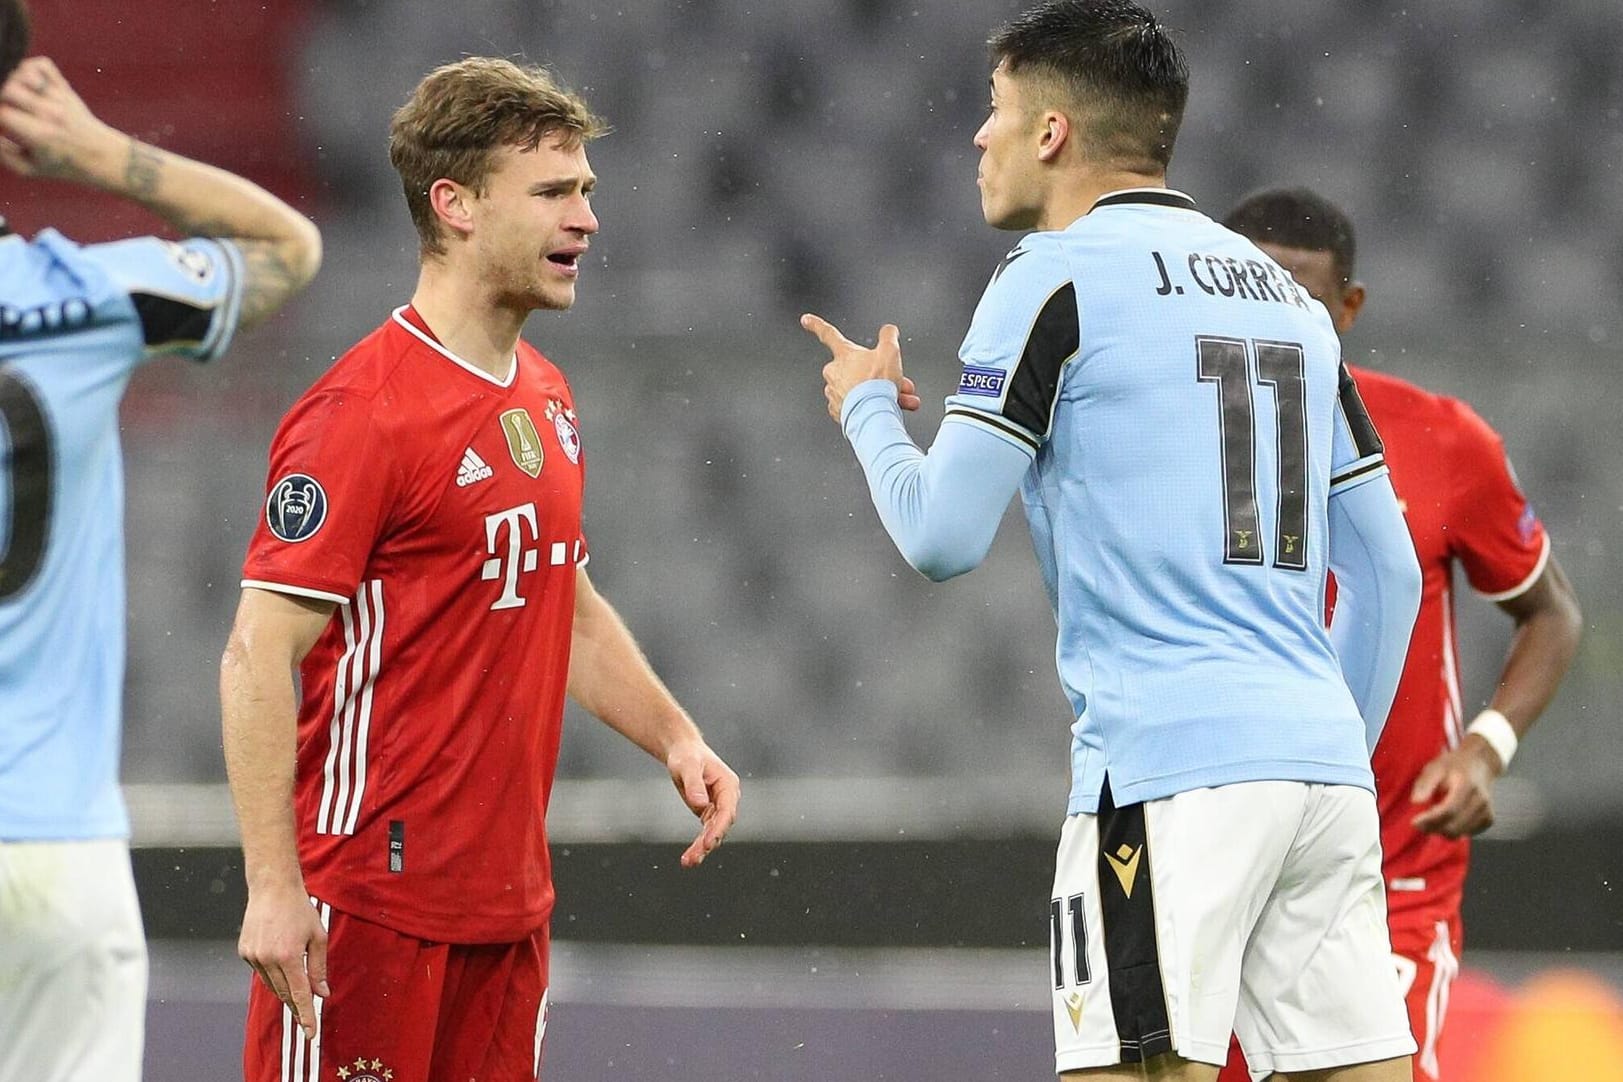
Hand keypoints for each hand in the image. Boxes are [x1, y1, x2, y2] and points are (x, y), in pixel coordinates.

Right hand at [0, 57, 122, 183]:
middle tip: (3, 105)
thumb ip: (3, 153)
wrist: (103, 155)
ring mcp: (59, 97)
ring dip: (11, 80)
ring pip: (24, 72)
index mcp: (40, 135)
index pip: (3, 113)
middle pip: (9, 88)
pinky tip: (27, 84)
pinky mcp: (65, 88)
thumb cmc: (63, 165)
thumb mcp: (29, 169)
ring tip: (14, 95)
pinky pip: (42, 65)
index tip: (0, 122)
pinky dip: (29, 68)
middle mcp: (50, 113)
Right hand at [238, 881, 329, 1039]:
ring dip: (284, 987)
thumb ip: (319, 968)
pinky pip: (261, 972)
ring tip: (295, 980)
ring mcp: (253, 956)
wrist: (272, 888)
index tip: (310, 1032)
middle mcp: (268, 959)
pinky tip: (279, 958)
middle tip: (307, 1013)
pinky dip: (272, 972)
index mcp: (289, 956)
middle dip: (297, 1004)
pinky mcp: (244, 952)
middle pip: (284, 993)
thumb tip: (322, 993)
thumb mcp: (318, 937)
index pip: (299, 994)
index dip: (306, 1015)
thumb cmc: (299, 909)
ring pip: (271, 984)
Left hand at [666, 737, 740, 866]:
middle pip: (721, 825)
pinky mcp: (707, 813)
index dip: (718, 828)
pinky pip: (705, 832)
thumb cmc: (687, 755)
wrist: (683, 751)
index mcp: (728, 785)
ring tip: (688, 862)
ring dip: (702, 849)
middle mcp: (727, 798)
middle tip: (694, 857)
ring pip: (713, 833)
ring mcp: (717, 807)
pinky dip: (698, 845)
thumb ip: (694, 784)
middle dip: (708, 842)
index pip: (727, 811)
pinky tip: (689, 858)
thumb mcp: (688, 766)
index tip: (708, 843)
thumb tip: (700, 804)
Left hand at [801, 313, 922, 420]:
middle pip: (857, 369)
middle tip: (895, 381)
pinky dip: (869, 407)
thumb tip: (889, 330)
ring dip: (878, 393)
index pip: (828, 334)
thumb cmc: (877, 385)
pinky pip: (855, 406)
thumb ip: (888, 336)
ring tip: (896, 399)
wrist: (873, 415)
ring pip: (860, 390)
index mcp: (844, 355)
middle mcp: (834, 374)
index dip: (817, 324)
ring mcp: (834, 394)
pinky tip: (882, 409)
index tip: (806, 320)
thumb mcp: (890, 352)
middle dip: (878, 375)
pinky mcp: (839, 413)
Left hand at [1409, 734, 1502, 836]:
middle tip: (1419, 823)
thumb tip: (1416, 802)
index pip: (1449, 810)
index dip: (1431, 820)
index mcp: (1467, 785)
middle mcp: (1480, 800)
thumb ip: (1425, 784)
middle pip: (1454, 826)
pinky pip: (1467, 833)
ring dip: (1442, 830)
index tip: (1414, 822)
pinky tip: (1448, 818)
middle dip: (1433, 828)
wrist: (1480, 764)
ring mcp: (1487, 811)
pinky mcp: (1489, 819)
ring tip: (1432, 817)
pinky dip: (1454, 830)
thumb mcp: (1435, 767)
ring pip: (1459, 833)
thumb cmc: (1453, 766)